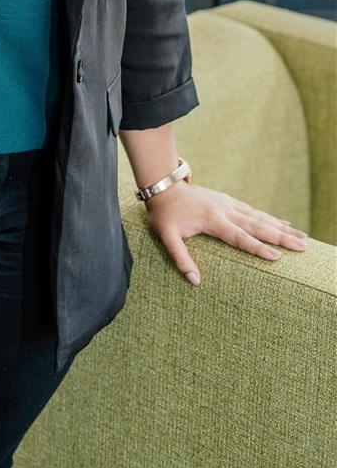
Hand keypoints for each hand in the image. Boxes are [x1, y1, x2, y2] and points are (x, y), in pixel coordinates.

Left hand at [144, 181, 307, 285]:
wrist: (164, 185)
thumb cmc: (165, 214)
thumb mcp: (167, 237)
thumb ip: (181, 258)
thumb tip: (195, 281)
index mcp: (213, 221)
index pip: (240, 238)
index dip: (258, 249)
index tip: (277, 258)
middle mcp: (225, 211)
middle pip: (257, 226)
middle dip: (281, 237)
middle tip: (302, 246)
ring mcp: (228, 204)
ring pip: (259, 217)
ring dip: (281, 227)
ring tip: (301, 237)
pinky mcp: (228, 201)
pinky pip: (253, 210)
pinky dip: (269, 218)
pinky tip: (283, 223)